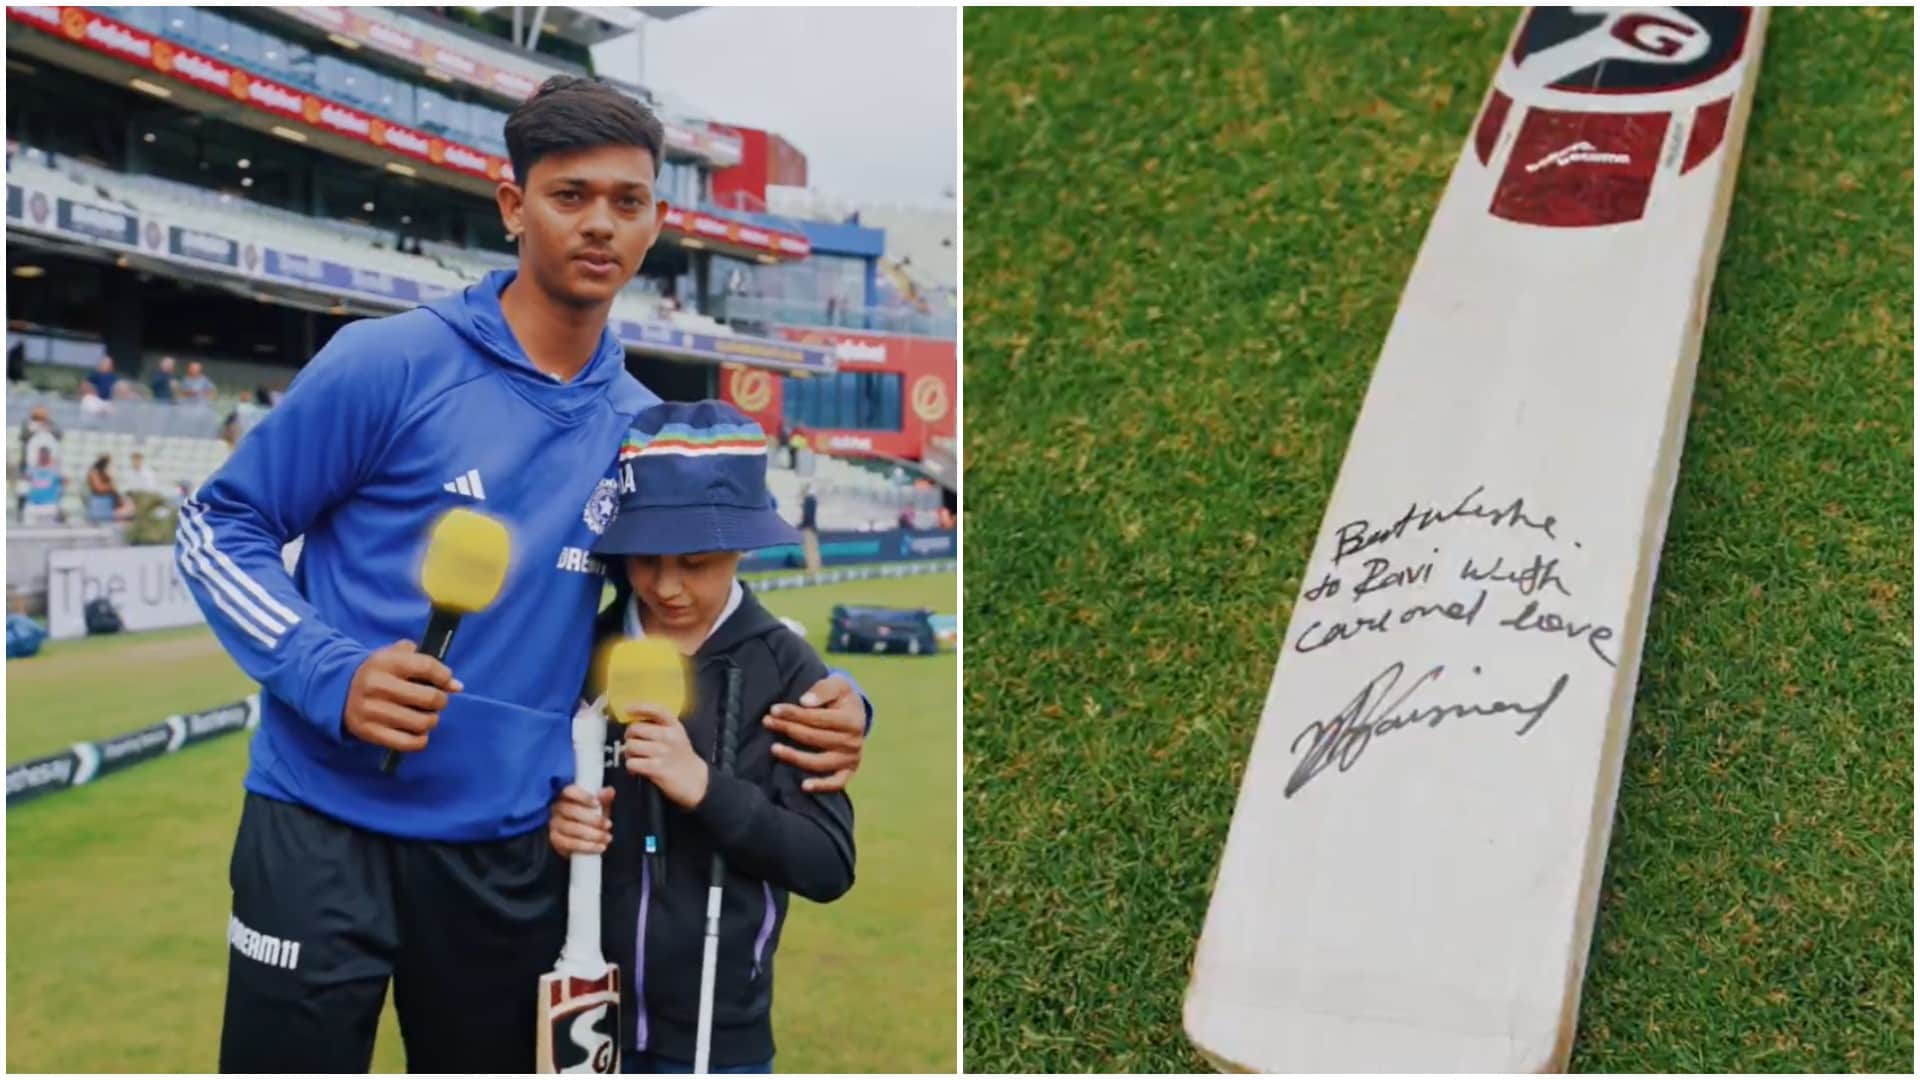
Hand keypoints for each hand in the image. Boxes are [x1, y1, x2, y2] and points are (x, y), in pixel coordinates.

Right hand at [343, 640, 462, 753]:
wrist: (339, 692)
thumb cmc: (379, 673)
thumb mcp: (395, 657)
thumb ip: (426, 663)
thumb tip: (456, 686)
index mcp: (385, 662)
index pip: (426, 666)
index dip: (444, 675)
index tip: (446, 681)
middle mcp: (377, 686)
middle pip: (429, 698)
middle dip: (440, 701)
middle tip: (436, 701)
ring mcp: (372, 711)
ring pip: (422, 722)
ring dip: (431, 720)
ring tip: (426, 716)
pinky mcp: (370, 732)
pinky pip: (408, 743)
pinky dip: (421, 740)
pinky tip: (419, 732)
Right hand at [549, 784, 614, 855]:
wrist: (581, 838)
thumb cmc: (590, 817)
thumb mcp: (599, 807)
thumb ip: (604, 798)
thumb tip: (610, 791)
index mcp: (566, 796)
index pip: (569, 791)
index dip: (583, 797)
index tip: (597, 804)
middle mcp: (557, 809)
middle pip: (572, 811)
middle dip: (593, 819)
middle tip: (608, 825)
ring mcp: (554, 825)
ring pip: (571, 829)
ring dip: (592, 835)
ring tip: (607, 838)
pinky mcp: (555, 841)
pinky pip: (570, 844)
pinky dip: (587, 847)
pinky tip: (599, 847)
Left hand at [621, 704, 709, 808]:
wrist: (694, 781)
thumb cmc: (680, 756)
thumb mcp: (676, 735)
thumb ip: (658, 727)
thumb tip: (632, 723)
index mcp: (674, 725)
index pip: (656, 710)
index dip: (639, 708)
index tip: (627, 710)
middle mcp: (669, 736)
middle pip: (635, 729)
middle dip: (629, 737)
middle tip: (633, 744)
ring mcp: (663, 753)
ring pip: (631, 746)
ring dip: (628, 753)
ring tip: (636, 757)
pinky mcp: (657, 768)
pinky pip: (632, 763)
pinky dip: (631, 766)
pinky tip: (637, 768)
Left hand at [763, 674, 865, 792]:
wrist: (857, 714)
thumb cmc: (841, 698)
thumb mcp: (838, 684)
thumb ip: (823, 689)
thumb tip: (805, 702)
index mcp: (852, 720)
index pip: (817, 718)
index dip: (794, 714)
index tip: (774, 710)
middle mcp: (854, 742)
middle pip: (814, 738)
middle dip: (788, 729)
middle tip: (767, 722)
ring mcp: (851, 759)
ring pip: (819, 762)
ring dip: (794, 757)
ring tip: (774, 748)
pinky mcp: (848, 772)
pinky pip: (835, 783)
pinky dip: (821, 786)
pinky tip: (804, 786)